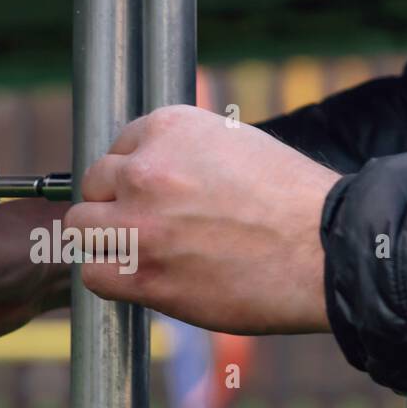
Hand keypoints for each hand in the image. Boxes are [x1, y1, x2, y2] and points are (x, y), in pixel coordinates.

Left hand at [66, 105, 340, 334]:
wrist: (324, 250)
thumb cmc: (294, 203)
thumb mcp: (237, 146)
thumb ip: (187, 154)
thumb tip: (156, 171)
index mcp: (169, 127)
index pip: (118, 148)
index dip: (132, 177)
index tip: (150, 196)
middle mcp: (146, 168)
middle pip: (94, 185)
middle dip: (115, 205)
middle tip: (145, 227)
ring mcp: (139, 222)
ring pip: (82, 227)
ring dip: (105, 240)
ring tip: (139, 254)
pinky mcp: (143, 273)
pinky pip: (92, 273)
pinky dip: (110, 278)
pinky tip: (138, 279)